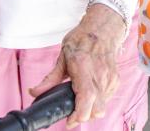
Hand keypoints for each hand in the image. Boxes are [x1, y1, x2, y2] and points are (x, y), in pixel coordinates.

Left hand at [30, 4, 125, 127]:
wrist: (102, 29)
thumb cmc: (82, 40)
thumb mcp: (62, 57)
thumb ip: (50, 79)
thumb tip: (34, 92)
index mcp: (84, 69)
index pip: (86, 100)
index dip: (78, 116)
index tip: (69, 121)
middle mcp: (100, 76)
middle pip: (97, 111)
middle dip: (84, 116)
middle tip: (72, 113)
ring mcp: (110, 79)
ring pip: (103, 108)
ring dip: (91, 110)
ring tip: (80, 101)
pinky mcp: (115, 81)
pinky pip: (106, 99)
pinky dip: (97, 101)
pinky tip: (89, 92)